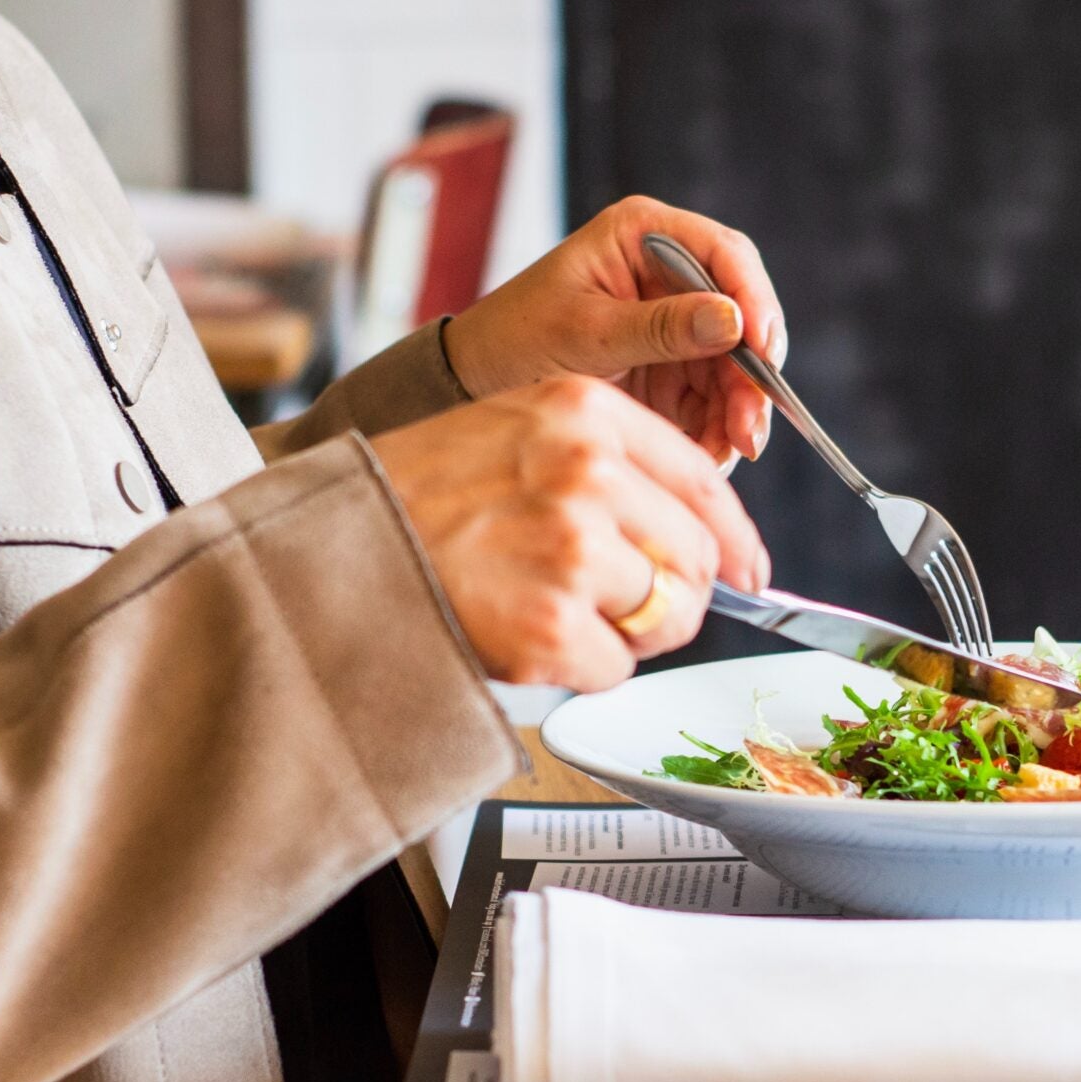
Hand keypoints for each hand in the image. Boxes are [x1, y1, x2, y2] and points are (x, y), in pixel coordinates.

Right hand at [370, 377, 768, 690]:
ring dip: (624, 633)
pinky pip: (616, 668)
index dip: (735, 539)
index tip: (751, 572)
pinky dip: (581, 668)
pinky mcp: (551, 626)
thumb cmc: (415, 495)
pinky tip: (525, 639)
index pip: (703, 481)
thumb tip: (701, 532)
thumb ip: (604, 461)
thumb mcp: (513, 430)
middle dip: (676, 596)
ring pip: (664, 617)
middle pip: (697, 558)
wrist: (329, 548)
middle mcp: (588, 472)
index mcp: (584, 412)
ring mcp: (571, 550)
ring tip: (553, 613)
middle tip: (626, 608)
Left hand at [441, 197, 783, 462]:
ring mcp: (673, 321)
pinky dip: (716, 427)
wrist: (476, 381)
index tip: (763, 348)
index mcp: (644, 235)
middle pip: (740, 316)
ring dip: (737, 410)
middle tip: (750, 428)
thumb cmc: (516, 337)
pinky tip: (709, 454)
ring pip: (732, 364)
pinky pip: (712, 396)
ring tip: (726, 453)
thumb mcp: (586, 332)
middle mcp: (668, 272)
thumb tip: (734, 321)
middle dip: (750, 375)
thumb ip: (661, 328)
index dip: (754, 299)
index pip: (723, 255)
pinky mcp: (671, 366)